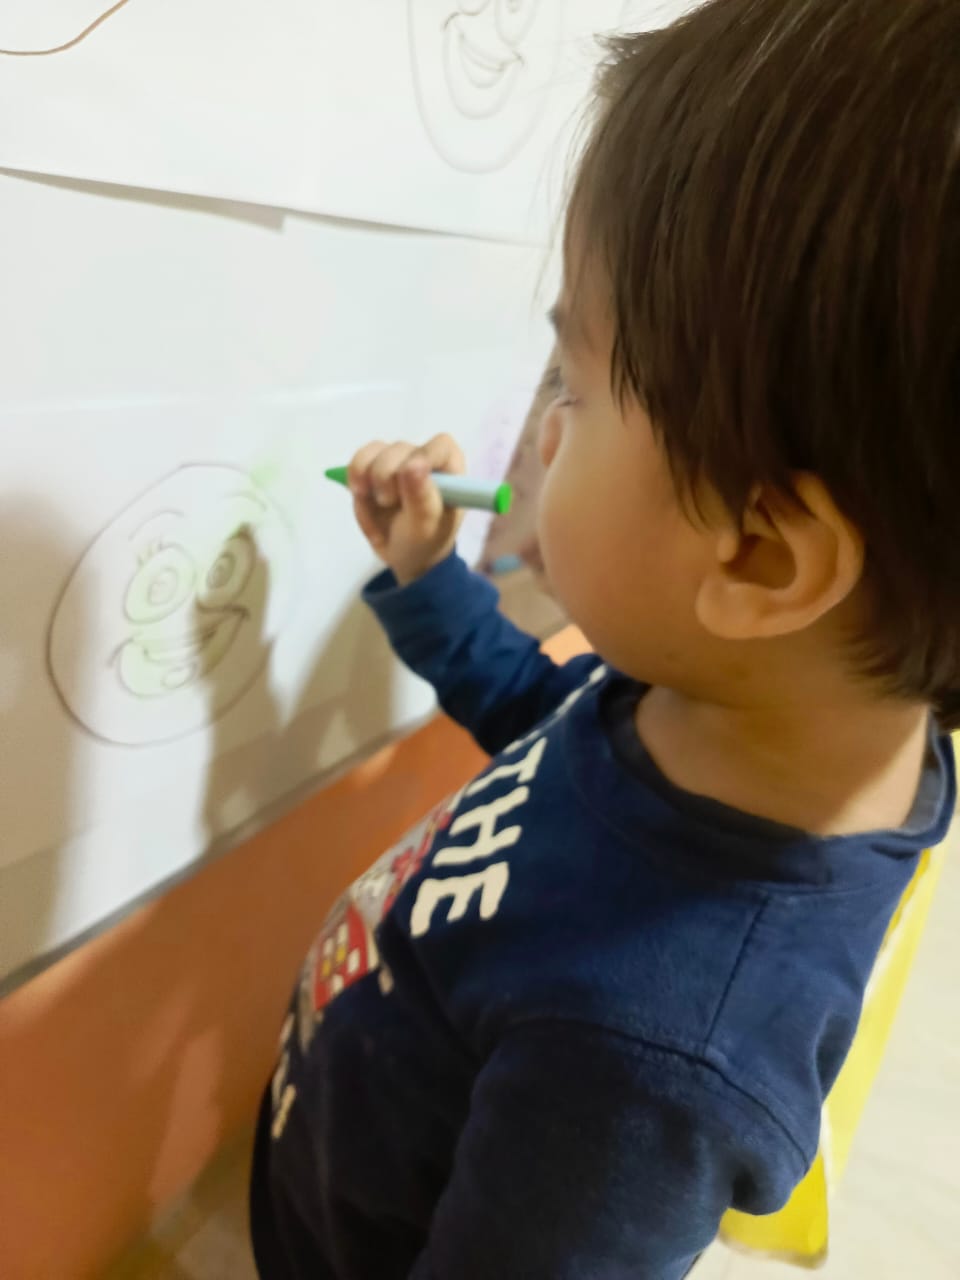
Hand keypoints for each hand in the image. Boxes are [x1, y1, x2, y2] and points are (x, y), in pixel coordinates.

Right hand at [348, 435, 466, 585]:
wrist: (403, 552)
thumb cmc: (425, 540)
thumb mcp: (426, 528)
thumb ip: (422, 498)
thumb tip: (413, 466)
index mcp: (450, 468)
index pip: (440, 445)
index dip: (422, 456)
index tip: (406, 475)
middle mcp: (424, 456)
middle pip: (399, 449)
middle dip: (387, 477)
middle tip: (389, 503)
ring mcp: (398, 459)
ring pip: (374, 453)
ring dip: (369, 482)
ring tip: (379, 506)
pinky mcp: (373, 465)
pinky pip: (358, 461)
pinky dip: (355, 480)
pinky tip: (363, 496)